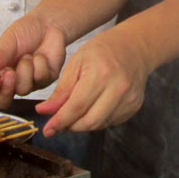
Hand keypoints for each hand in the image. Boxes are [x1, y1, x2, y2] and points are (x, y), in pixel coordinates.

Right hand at [0, 14, 69, 109]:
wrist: (48, 25)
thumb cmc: (24, 32)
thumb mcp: (9, 40)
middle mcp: (13, 82)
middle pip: (4, 101)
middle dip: (6, 90)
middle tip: (10, 73)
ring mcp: (30, 83)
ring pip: (23, 90)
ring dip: (25, 70)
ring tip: (27, 55)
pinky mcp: (46, 80)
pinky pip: (40, 79)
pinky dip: (40, 65)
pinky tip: (40, 56)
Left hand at [33, 28, 150, 135]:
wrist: (134, 47)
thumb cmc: (102, 51)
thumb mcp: (76, 63)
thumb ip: (61, 90)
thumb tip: (44, 111)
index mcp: (100, 74)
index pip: (76, 107)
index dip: (60, 122)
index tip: (47, 130)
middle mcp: (118, 88)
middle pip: (89, 122)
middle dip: (70, 126)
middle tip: (59, 122)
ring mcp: (129, 99)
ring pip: (100, 125)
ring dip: (83, 124)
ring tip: (75, 112)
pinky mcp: (135, 106)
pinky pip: (110, 122)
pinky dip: (97, 120)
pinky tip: (93, 108)